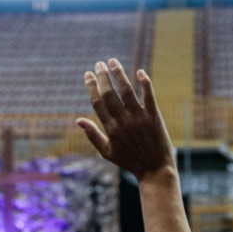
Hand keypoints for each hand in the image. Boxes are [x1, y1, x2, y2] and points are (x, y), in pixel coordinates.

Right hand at [77, 59, 174, 182]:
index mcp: (110, 129)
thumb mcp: (107, 152)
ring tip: (113, 61)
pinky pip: (149, 96)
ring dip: (119, 74)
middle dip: (103, 76)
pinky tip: (140, 72)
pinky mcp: (154, 117)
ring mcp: (139, 118)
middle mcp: (123, 122)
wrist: (154, 169)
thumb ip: (93, 135)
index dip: (92, 86)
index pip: (98, 102)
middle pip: (110, 94)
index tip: (88, 74)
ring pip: (127, 91)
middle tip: (99, 64)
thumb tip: (78, 120)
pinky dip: (144, 83)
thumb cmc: (129, 161)